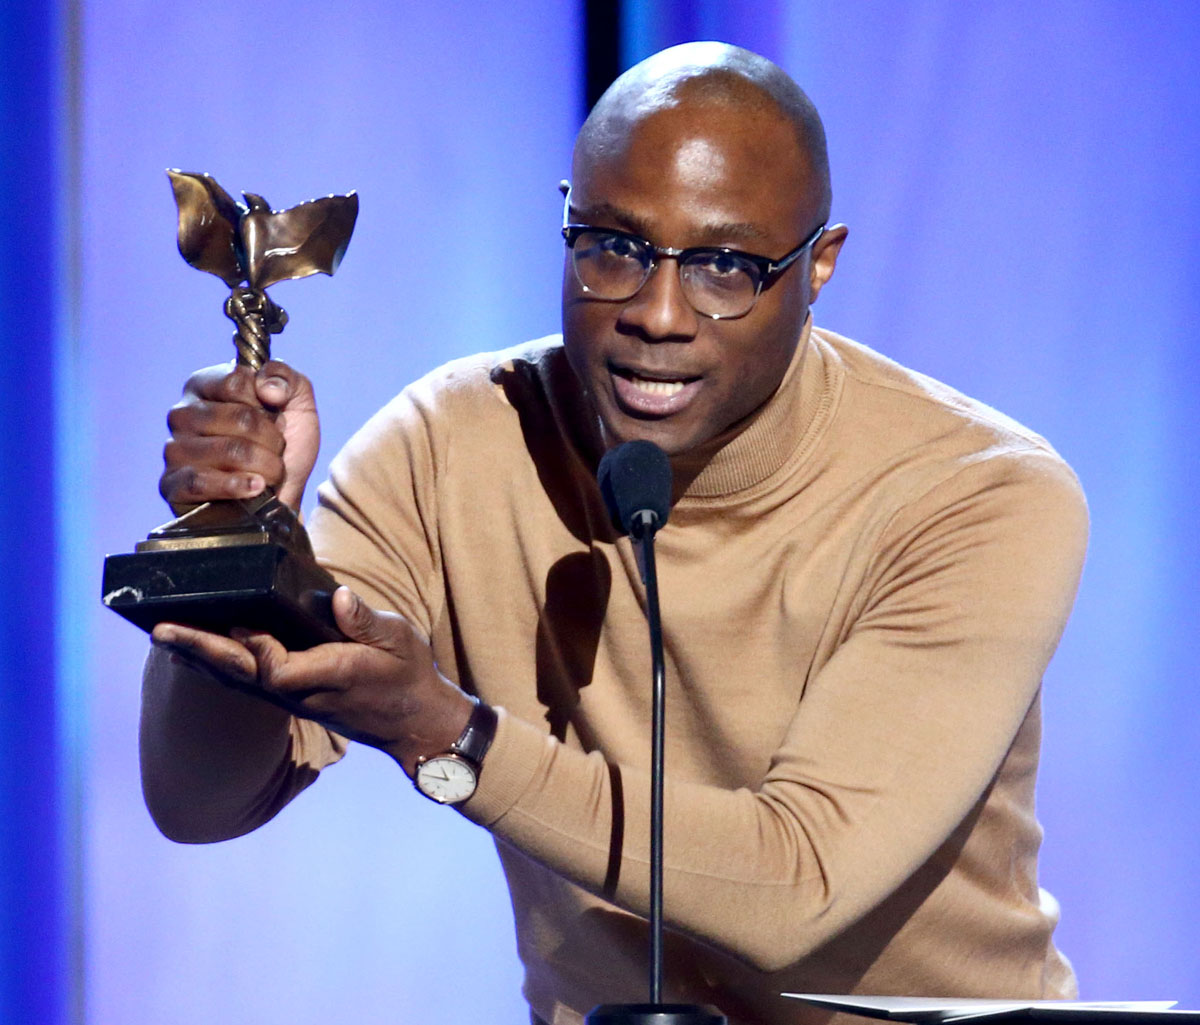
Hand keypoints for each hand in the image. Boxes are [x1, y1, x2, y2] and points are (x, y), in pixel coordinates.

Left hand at [151, 587, 473, 774]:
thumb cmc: (408, 674)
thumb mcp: (400, 639)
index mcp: (331, 675)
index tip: (240, 621)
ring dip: (199, 657)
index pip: (279, 669)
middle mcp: (303, 693)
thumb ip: (367, 620)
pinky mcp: (290, 698)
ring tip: (164, 636)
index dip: (257, 647)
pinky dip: (216, 666)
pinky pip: (244, 682)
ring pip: (237, 680)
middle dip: (201, 650)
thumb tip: (339, 596)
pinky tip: (193, 655)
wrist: (413, 723)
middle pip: (242, 675)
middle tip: (161, 629)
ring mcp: (293, 699)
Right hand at [160, 360, 319, 512]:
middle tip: (277, 451)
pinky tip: (256, 487)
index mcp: (205, 386)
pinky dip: (237, 486)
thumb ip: (284, 377)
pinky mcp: (172, 485)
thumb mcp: (296, 402)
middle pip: (240, 418)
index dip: (268, 405)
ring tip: (270, 473)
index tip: (276, 419)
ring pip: (230, 450)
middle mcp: (182, 414)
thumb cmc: (285, 445)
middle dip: (273, 439)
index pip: (236, 382)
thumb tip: (267, 387)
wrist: (284, 496)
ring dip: (265, 465)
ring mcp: (174, 449)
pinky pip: (202, 481)